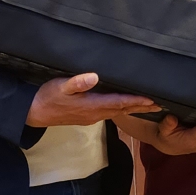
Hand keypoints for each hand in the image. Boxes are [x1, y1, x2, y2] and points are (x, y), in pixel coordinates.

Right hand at [26, 74, 153, 127]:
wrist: (34, 113)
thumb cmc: (47, 97)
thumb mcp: (60, 86)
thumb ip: (77, 82)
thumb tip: (94, 76)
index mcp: (92, 105)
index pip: (120, 103)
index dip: (137, 101)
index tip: (153, 99)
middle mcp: (96, 113)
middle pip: (124, 110)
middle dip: (142, 107)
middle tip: (161, 105)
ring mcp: (92, 117)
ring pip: (119, 113)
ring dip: (134, 109)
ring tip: (149, 106)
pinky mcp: (87, 117)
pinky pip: (111, 114)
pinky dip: (123, 110)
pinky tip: (126, 107)